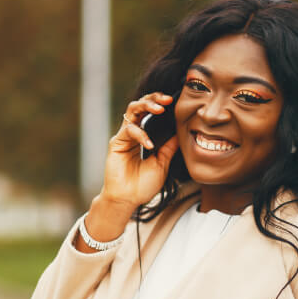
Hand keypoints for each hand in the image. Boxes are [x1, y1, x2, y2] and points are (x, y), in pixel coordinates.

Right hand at [100, 93, 180, 209]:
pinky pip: (129, 130)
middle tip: (168, 99)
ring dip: (146, 106)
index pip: (151, 112)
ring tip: (160, 109)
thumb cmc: (143, 185)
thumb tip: (180, 132)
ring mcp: (124, 136)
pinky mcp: (116, 143)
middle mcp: (133, 133)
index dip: (161, 104)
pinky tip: (150, 145)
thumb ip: (169, 147)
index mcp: (144, 136)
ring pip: (132, 110)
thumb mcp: (162, 163)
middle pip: (141, 105)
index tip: (175, 101)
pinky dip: (141, 134)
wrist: (127, 200)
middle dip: (154, 98)